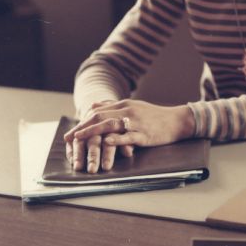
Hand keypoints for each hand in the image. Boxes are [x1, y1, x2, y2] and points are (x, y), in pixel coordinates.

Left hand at [64, 99, 195, 172]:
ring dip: (93, 132)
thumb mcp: (133, 107)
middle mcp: (128, 111)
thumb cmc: (155, 116)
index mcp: (124, 105)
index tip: (70, 133)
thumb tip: (93, 105)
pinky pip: (128, 136)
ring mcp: (136, 122)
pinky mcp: (144, 134)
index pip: (98, 111)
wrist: (177, 121)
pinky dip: (116, 138)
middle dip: (82, 128)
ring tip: (80, 139)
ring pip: (110, 124)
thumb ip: (113, 106)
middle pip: (100, 117)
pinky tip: (106, 141)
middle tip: (68, 138)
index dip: (82, 122)